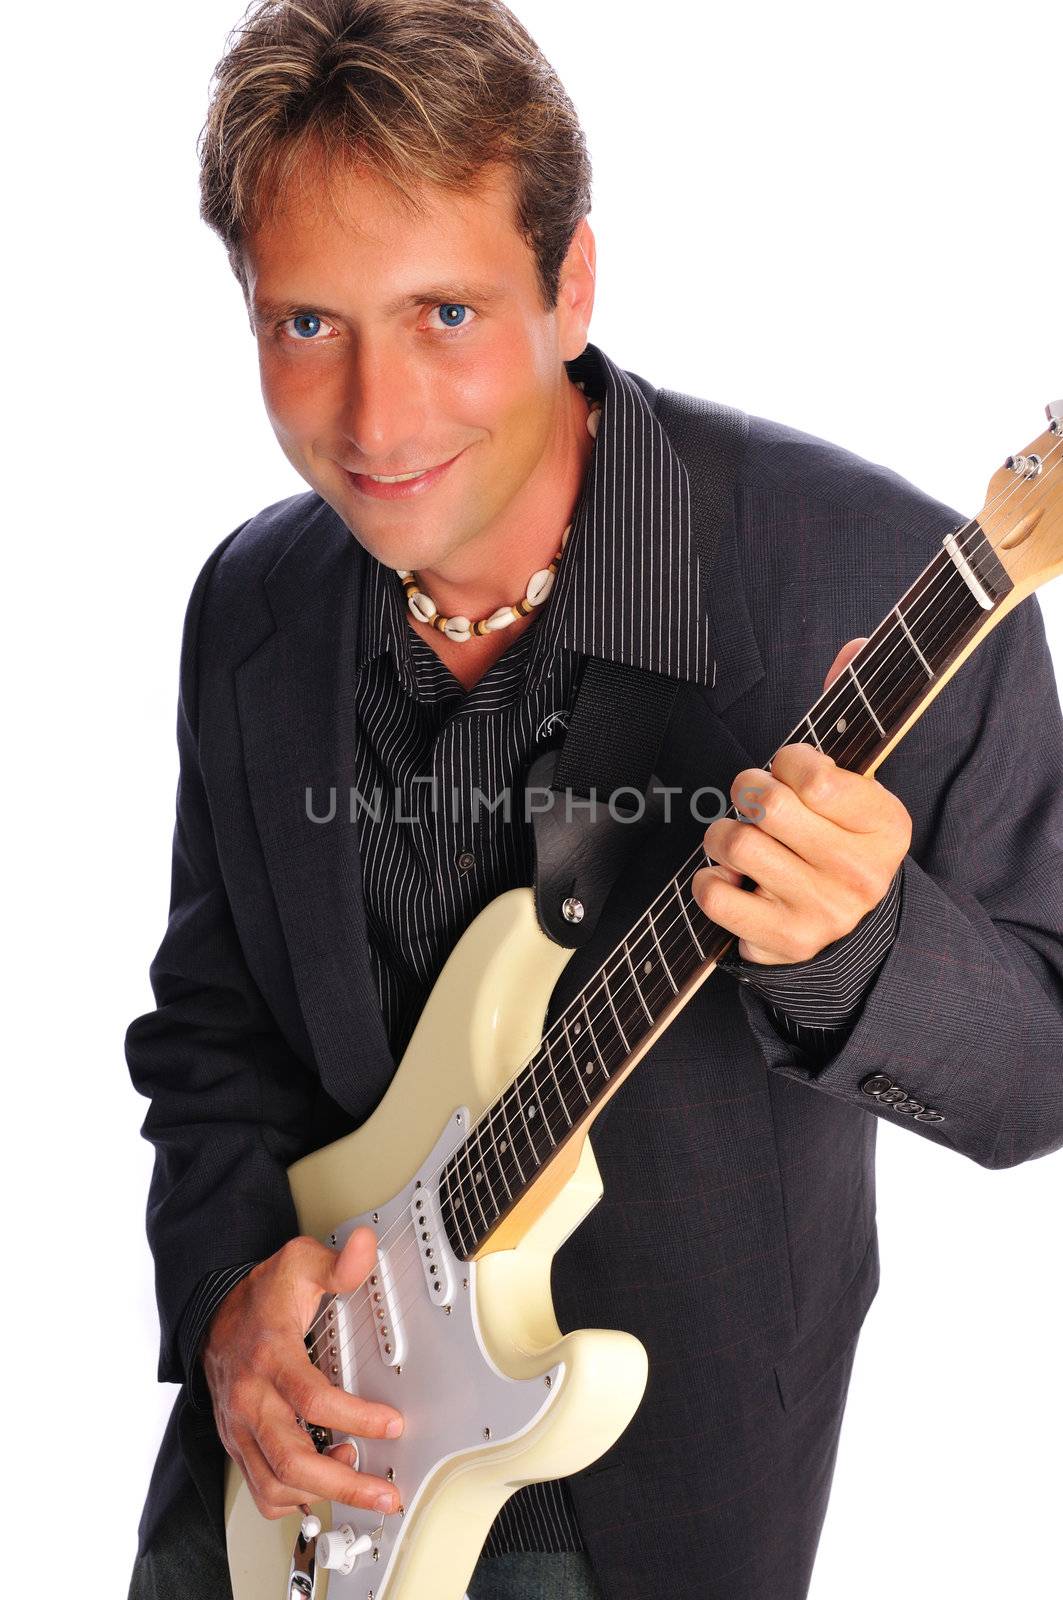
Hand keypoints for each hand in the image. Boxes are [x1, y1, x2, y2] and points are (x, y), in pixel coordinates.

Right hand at [201, 1226, 405, 1521]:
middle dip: (343, 1484)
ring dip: (320, 1494)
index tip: (392, 1423)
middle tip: (383, 1493)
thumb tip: (365, 1248)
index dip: (356, 1417)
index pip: (312, 1399)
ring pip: (274, 1484)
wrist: (212, 1314)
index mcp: (271, 1355)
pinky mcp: (237, 1443)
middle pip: (291, 1460)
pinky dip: (291, 1498)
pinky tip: (319, 1483)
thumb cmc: (261, 1295)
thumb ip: (337, 1264)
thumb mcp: (299, 1264)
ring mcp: (240, 1426)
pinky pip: (259, 1488)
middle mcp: (250, 1398)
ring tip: (354, 1476)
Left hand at [692, 638, 911, 963]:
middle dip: (748, 790)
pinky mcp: (783, 941)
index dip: (787, 762)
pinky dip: (709, 881)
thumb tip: (855, 645)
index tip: (791, 770)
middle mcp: (859, 871)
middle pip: (768, 804)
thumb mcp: (855, 787)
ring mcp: (822, 910)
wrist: (848, 933)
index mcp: (885, 824)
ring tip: (744, 839)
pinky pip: (715, 895)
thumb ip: (846, 718)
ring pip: (737, 844)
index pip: (815, 775)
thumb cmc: (838, 842)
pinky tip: (731, 878)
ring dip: (725, 834)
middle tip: (756, 800)